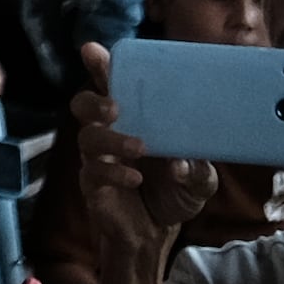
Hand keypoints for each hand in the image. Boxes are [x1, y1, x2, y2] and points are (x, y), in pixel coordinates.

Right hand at [71, 44, 218, 257]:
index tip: (93, 50)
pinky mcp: (92, 184)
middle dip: (94, 100)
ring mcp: (97, 158)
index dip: (99, 66)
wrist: (157, 232)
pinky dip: (115, 172)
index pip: (111, 86)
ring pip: (87, 137)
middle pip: (83, 104)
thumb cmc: (176, 191)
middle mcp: (109, 132)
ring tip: (139, 148)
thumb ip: (198, 169)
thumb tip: (181, 161)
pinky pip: (92, 171)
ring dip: (112, 139)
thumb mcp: (201, 179)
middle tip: (115, 108)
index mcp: (134, 119)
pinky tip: (135, 178)